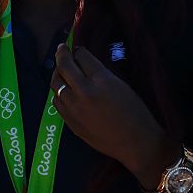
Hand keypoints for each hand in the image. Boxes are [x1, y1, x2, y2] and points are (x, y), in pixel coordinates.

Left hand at [50, 44, 177, 188]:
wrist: (137, 144)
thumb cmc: (136, 113)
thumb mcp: (121, 85)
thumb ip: (101, 73)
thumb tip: (85, 62)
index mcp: (101, 80)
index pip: (82, 56)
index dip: (79, 51)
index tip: (78, 49)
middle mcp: (84, 91)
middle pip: (64, 65)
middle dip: (62, 53)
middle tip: (62, 48)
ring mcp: (74, 107)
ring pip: (55, 83)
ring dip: (57, 73)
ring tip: (61, 69)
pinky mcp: (70, 121)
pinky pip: (56, 101)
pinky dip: (58, 92)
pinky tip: (63, 90)